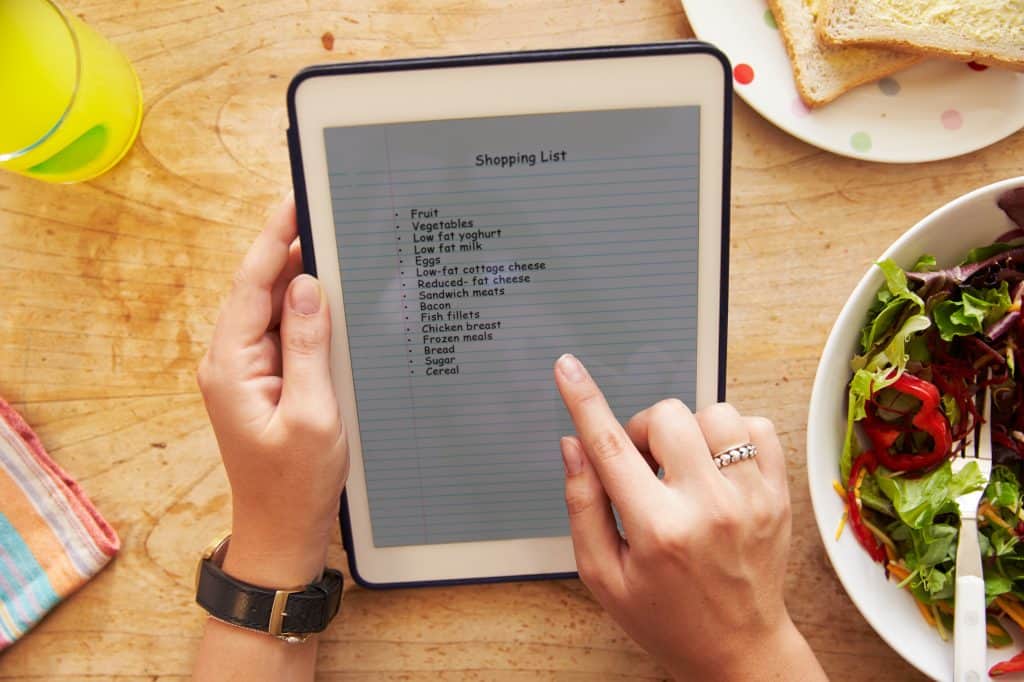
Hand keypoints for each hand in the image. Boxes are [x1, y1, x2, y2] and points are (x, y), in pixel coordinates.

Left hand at [197, 197, 347, 586]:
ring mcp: (247, 373)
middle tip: (330, 216)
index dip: (275, 240)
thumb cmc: (296, 484)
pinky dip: (306, 315)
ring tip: (339, 249)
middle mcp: (231, 362)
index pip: (250, 285)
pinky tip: (334, 301)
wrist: (283, 533)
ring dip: (301, 283)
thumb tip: (306, 286)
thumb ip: (307, 346)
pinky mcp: (265, 384)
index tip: (296, 201)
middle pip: (259, 291)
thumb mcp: (311, 413)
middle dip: (291, 252)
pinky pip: (284, 336)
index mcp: (231, 366)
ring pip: (272, 311)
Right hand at [553, 354, 823, 680]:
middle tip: (643, 466)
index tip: (569, 369)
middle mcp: (708, 507)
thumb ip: (583, 505)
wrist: (739, 650)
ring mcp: (751, 498)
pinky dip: (731, 435)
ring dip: (689, 432)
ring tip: (684, 470)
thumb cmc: (666, 617)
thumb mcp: (604, 575)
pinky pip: (756, 426)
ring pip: (713, 413)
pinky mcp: (778, 494)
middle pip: (666, 416)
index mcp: (658, 530)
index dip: (584, 400)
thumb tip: (574, 445)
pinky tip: (717, 467)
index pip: (610, 446)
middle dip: (643, 430)